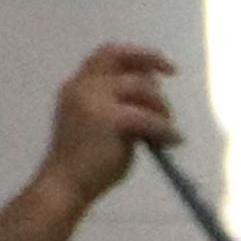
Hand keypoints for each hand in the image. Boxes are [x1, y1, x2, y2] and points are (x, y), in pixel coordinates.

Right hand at [35, 45, 178, 209]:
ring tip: (167, 128)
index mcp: (77, 87)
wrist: (68, 184)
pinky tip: (173, 140)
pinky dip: (165, 128)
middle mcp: (81, 87)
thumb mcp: (102, 125)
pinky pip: (148, 117)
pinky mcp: (108, 118)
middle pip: (118, 57)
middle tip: (173, 72)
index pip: (105, 56)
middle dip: (149, 59)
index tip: (158, 67)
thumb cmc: (88, 162)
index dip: (133, 56)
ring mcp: (92, 100)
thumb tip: (152, 90)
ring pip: (141, 88)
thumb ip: (120, 105)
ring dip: (161, 106)